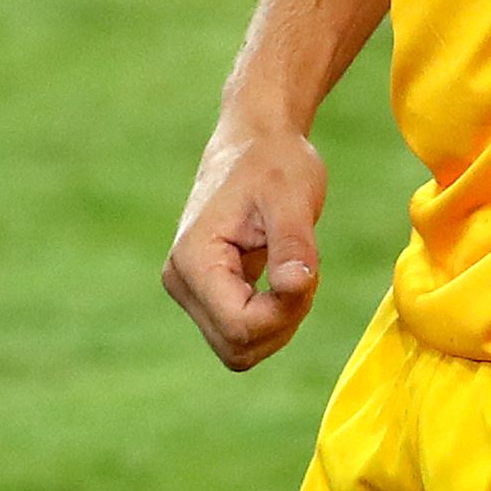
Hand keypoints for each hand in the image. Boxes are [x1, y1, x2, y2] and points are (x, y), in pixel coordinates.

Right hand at [162, 121, 327, 369]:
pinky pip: (243, 331)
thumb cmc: (275, 163)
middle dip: (283, 321)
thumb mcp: (293, 198)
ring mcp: (191, 291)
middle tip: (305, 271)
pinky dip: (274, 315)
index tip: (308, 274)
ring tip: (296, 269)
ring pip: (240, 348)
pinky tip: (287, 274)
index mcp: (194, 261)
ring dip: (281, 321)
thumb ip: (293, 245)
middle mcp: (182, 282)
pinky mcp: (207, 293)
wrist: (256, 142)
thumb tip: (295, 287)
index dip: (283, 314)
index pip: (238, 327)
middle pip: (236, 348)